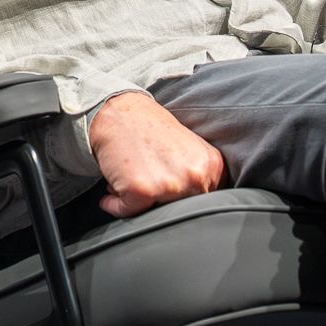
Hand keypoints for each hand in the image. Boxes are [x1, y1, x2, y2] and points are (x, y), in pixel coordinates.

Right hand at [88, 91, 225, 218]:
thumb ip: (200, 175)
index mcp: (211, 165)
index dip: (181, 197)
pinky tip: (115, 184)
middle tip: (146, 177)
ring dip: (137, 202)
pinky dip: (114, 203)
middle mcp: (195, 176)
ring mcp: (170, 185)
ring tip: (131, 177)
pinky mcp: (142, 191)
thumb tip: (197, 207)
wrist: (118, 111)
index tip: (166, 183)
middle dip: (160, 201)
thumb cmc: (148, 127)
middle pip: (180, 211)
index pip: (204, 201)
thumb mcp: (190, 148)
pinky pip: (125, 211)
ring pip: (153, 214)